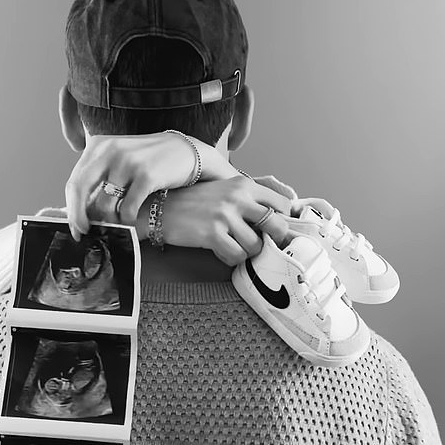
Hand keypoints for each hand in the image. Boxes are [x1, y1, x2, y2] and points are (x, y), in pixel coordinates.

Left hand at [65, 132, 237, 238]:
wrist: (186, 153)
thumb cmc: (149, 161)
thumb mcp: (119, 159)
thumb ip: (99, 177)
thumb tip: (79, 207)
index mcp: (99, 146)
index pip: (74, 181)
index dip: (71, 208)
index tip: (76, 226)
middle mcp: (110, 150)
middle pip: (80, 190)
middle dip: (80, 217)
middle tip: (86, 233)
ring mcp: (128, 162)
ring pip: (104, 205)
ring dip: (107, 222)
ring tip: (114, 227)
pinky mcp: (146, 175)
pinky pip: (126, 210)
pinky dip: (125, 223)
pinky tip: (130, 224)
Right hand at [161, 174, 294, 265]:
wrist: (160, 207)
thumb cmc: (193, 202)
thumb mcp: (223, 190)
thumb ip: (247, 199)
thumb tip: (276, 218)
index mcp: (243, 185)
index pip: (282, 203)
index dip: (284, 220)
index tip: (276, 230)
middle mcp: (237, 197)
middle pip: (276, 225)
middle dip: (274, 239)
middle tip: (263, 243)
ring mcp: (225, 215)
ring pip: (255, 246)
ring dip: (246, 252)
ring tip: (232, 246)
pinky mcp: (212, 233)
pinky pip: (236, 256)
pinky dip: (231, 259)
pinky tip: (220, 251)